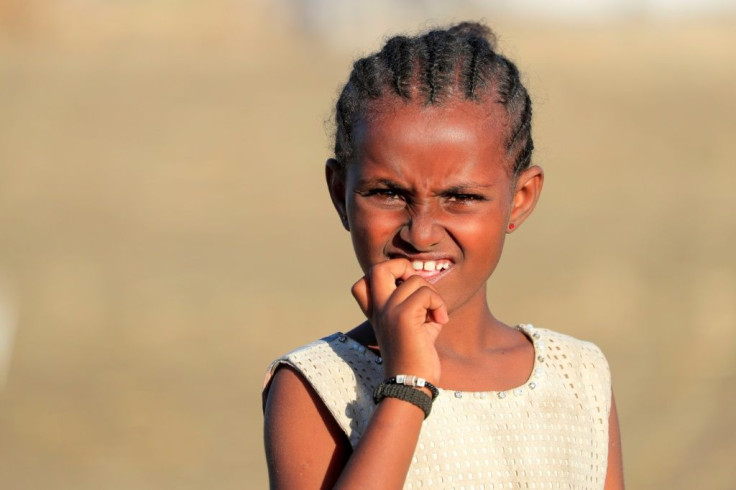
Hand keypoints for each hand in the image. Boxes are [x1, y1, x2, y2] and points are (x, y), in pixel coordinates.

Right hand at [351, 259, 448, 384]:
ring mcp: (389, 312)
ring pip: (415, 280)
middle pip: (378, 268)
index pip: (363, 282)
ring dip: (433, 294)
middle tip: (418, 287)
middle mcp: (379, 310)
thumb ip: (416, 304)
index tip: (405, 292)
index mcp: (376, 313)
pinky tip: (441, 321)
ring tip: (436, 315)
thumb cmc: (416, 358)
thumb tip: (430, 285)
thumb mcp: (414, 326)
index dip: (386, 277)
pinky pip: (426, 293)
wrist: (412, 385)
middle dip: (403, 266)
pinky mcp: (403, 317)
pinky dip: (439, 304)